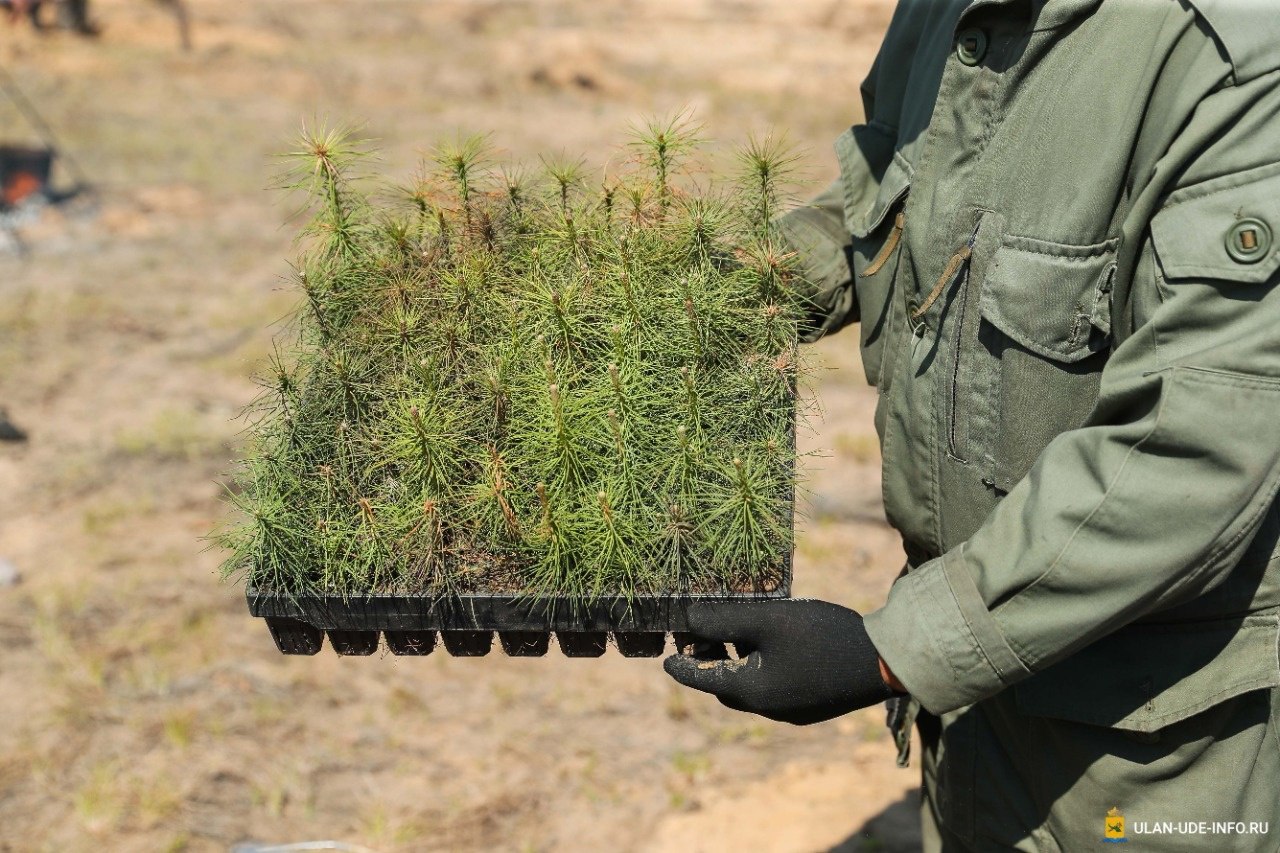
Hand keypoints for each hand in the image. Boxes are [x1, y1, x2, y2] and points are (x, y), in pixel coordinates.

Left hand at [663, 599, 899, 724]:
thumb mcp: (766, 619)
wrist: (883, 661)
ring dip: (735, 665)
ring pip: (747, 689)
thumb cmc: (820, 635)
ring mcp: (790, 712)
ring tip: (737, 634)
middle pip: (722, 686)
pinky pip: (771, 691)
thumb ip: (722, 620)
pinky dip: (759, 671)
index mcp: (750, 690)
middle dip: (708, 660)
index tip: (665, 655)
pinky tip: (771, 647)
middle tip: (704, 632)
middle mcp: (766, 708)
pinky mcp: (809, 708)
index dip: (679, 662)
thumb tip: (686, 621)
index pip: (699, 678)